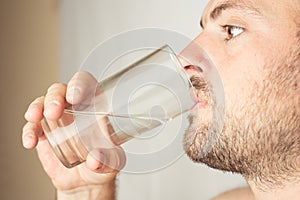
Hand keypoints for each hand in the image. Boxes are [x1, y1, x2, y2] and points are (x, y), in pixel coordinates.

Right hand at [22, 71, 125, 197]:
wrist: (87, 181)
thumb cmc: (104, 162)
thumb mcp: (113, 162)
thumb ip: (108, 160)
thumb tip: (95, 160)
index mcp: (95, 106)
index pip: (86, 84)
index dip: (79, 84)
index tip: (74, 96)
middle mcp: (75, 108)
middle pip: (61, 90)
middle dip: (54, 97)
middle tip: (53, 112)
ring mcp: (58, 119)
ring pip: (43, 102)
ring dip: (37, 107)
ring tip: (35, 118)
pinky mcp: (44, 132)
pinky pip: (32, 126)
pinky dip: (29, 131)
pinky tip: (30, 142)